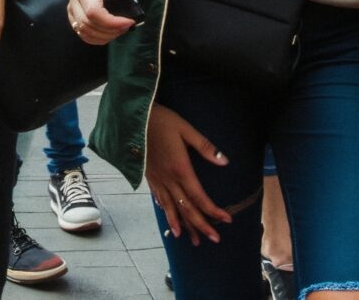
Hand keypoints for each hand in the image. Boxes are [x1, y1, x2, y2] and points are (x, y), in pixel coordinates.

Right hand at [66, 0, 136, 45]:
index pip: (93, 12)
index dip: (111, 22)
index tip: (129, 21)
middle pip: (88, 24)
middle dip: (110, 30)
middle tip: (127, 26)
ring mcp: (72, 10)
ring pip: (85, 32)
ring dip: (105, 36)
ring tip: (120, 29)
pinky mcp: (74, 17)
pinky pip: (83, 34)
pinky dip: (98, 38)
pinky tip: (110, 34)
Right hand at [145, 105, 233, 244]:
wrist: (132, 119)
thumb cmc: (161, 121)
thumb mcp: (186, 129)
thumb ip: (205, 147)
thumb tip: (224, 161)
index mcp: (180, 168)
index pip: (199, 196)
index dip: (213, 210)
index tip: (226, 219)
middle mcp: (168, 179)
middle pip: (187, 208)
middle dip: (201, 225)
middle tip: (214, 239)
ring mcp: (157, 180)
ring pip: (171, 209)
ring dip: (184, 225)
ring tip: (192, 240)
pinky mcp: (149, 178)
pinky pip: (160, 200)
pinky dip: (167, 213)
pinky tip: (171, 221)